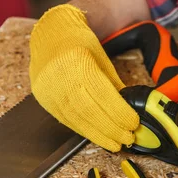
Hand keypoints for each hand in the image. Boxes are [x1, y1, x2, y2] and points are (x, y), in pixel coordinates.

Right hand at [29, 4, 138, 151]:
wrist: (50, 34)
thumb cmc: (81, 43)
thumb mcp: (103, 59)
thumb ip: (114, 85)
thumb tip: (130, 110)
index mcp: (78, 61)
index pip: (103, 94)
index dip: (119, 113)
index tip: (134, 124)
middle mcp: (60, 77)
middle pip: (89, 111)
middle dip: (111, 129)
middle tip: (127, 139)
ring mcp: (49, 90)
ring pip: (76, 120)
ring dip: (98, 135)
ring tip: (115, 143)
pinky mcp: (44, 99)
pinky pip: (66, 120)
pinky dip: (84, 130)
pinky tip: (98, 136)